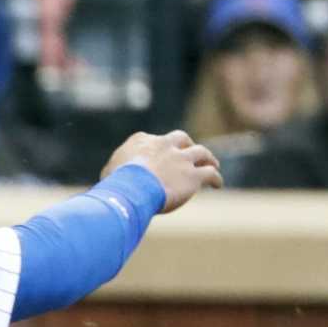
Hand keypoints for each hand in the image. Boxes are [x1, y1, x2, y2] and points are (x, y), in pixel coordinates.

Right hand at [102, 129, 222, 212]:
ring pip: (201, 153)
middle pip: (180, 138)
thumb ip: (116, 169)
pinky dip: (216, 178)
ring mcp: (181, 159)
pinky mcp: (193, 176)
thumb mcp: (109, 171)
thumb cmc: (116, 182)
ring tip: (213, 164)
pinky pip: (210, 174)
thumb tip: (114, 176)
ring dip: (208, 158)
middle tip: (189, 152)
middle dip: (186, 144)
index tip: (158, 156)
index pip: (152, 140)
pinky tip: (218, 184)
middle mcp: (164, 145)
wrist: (132, 188)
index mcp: (142, 141)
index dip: (158, 148)